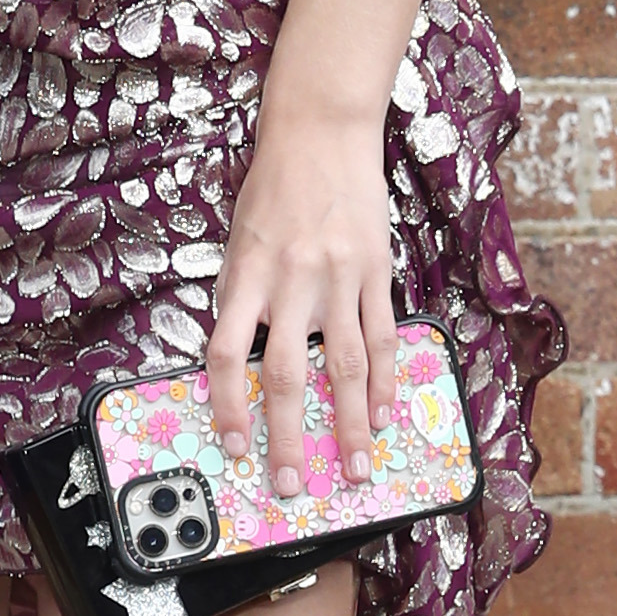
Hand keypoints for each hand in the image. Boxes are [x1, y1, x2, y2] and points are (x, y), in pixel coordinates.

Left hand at [205, 102, 398, 497]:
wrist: (320, 132)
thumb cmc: (273, 187)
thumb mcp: (238, 239)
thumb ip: (240, 297)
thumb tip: (240, 359)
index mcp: (245, 275)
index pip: (228, 355)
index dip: (229, 405)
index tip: (234, 444)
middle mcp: (289, 282)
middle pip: (288, 375)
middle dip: (288, 436)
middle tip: (289, 483)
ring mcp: (337, 279)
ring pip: (345, 367)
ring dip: (352, 424)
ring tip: (355, 468)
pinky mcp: (374, 272)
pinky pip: (382, 337)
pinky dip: (386, 381)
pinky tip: (388, 415)